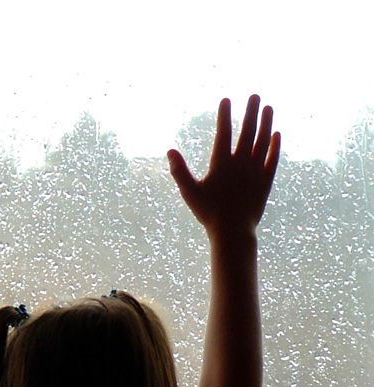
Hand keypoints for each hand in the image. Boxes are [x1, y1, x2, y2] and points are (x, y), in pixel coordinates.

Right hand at [168, 95, 280, 238]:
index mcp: (221, 164)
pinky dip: (275, 145)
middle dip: (251, 111)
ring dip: (266, 122)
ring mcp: (256, 170)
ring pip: (264, 140)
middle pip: (248, 131)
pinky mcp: (267, 180)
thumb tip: (170, 151)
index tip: (226, 100)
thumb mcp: (189, 192)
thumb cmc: (209, 213)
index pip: (224, 133)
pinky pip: (273, 158)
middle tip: (254, 96)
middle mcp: (241, 162)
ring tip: (268, 108)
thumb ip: (179, 171)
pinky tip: (276, 134)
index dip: (225, 115)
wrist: (233, 231)